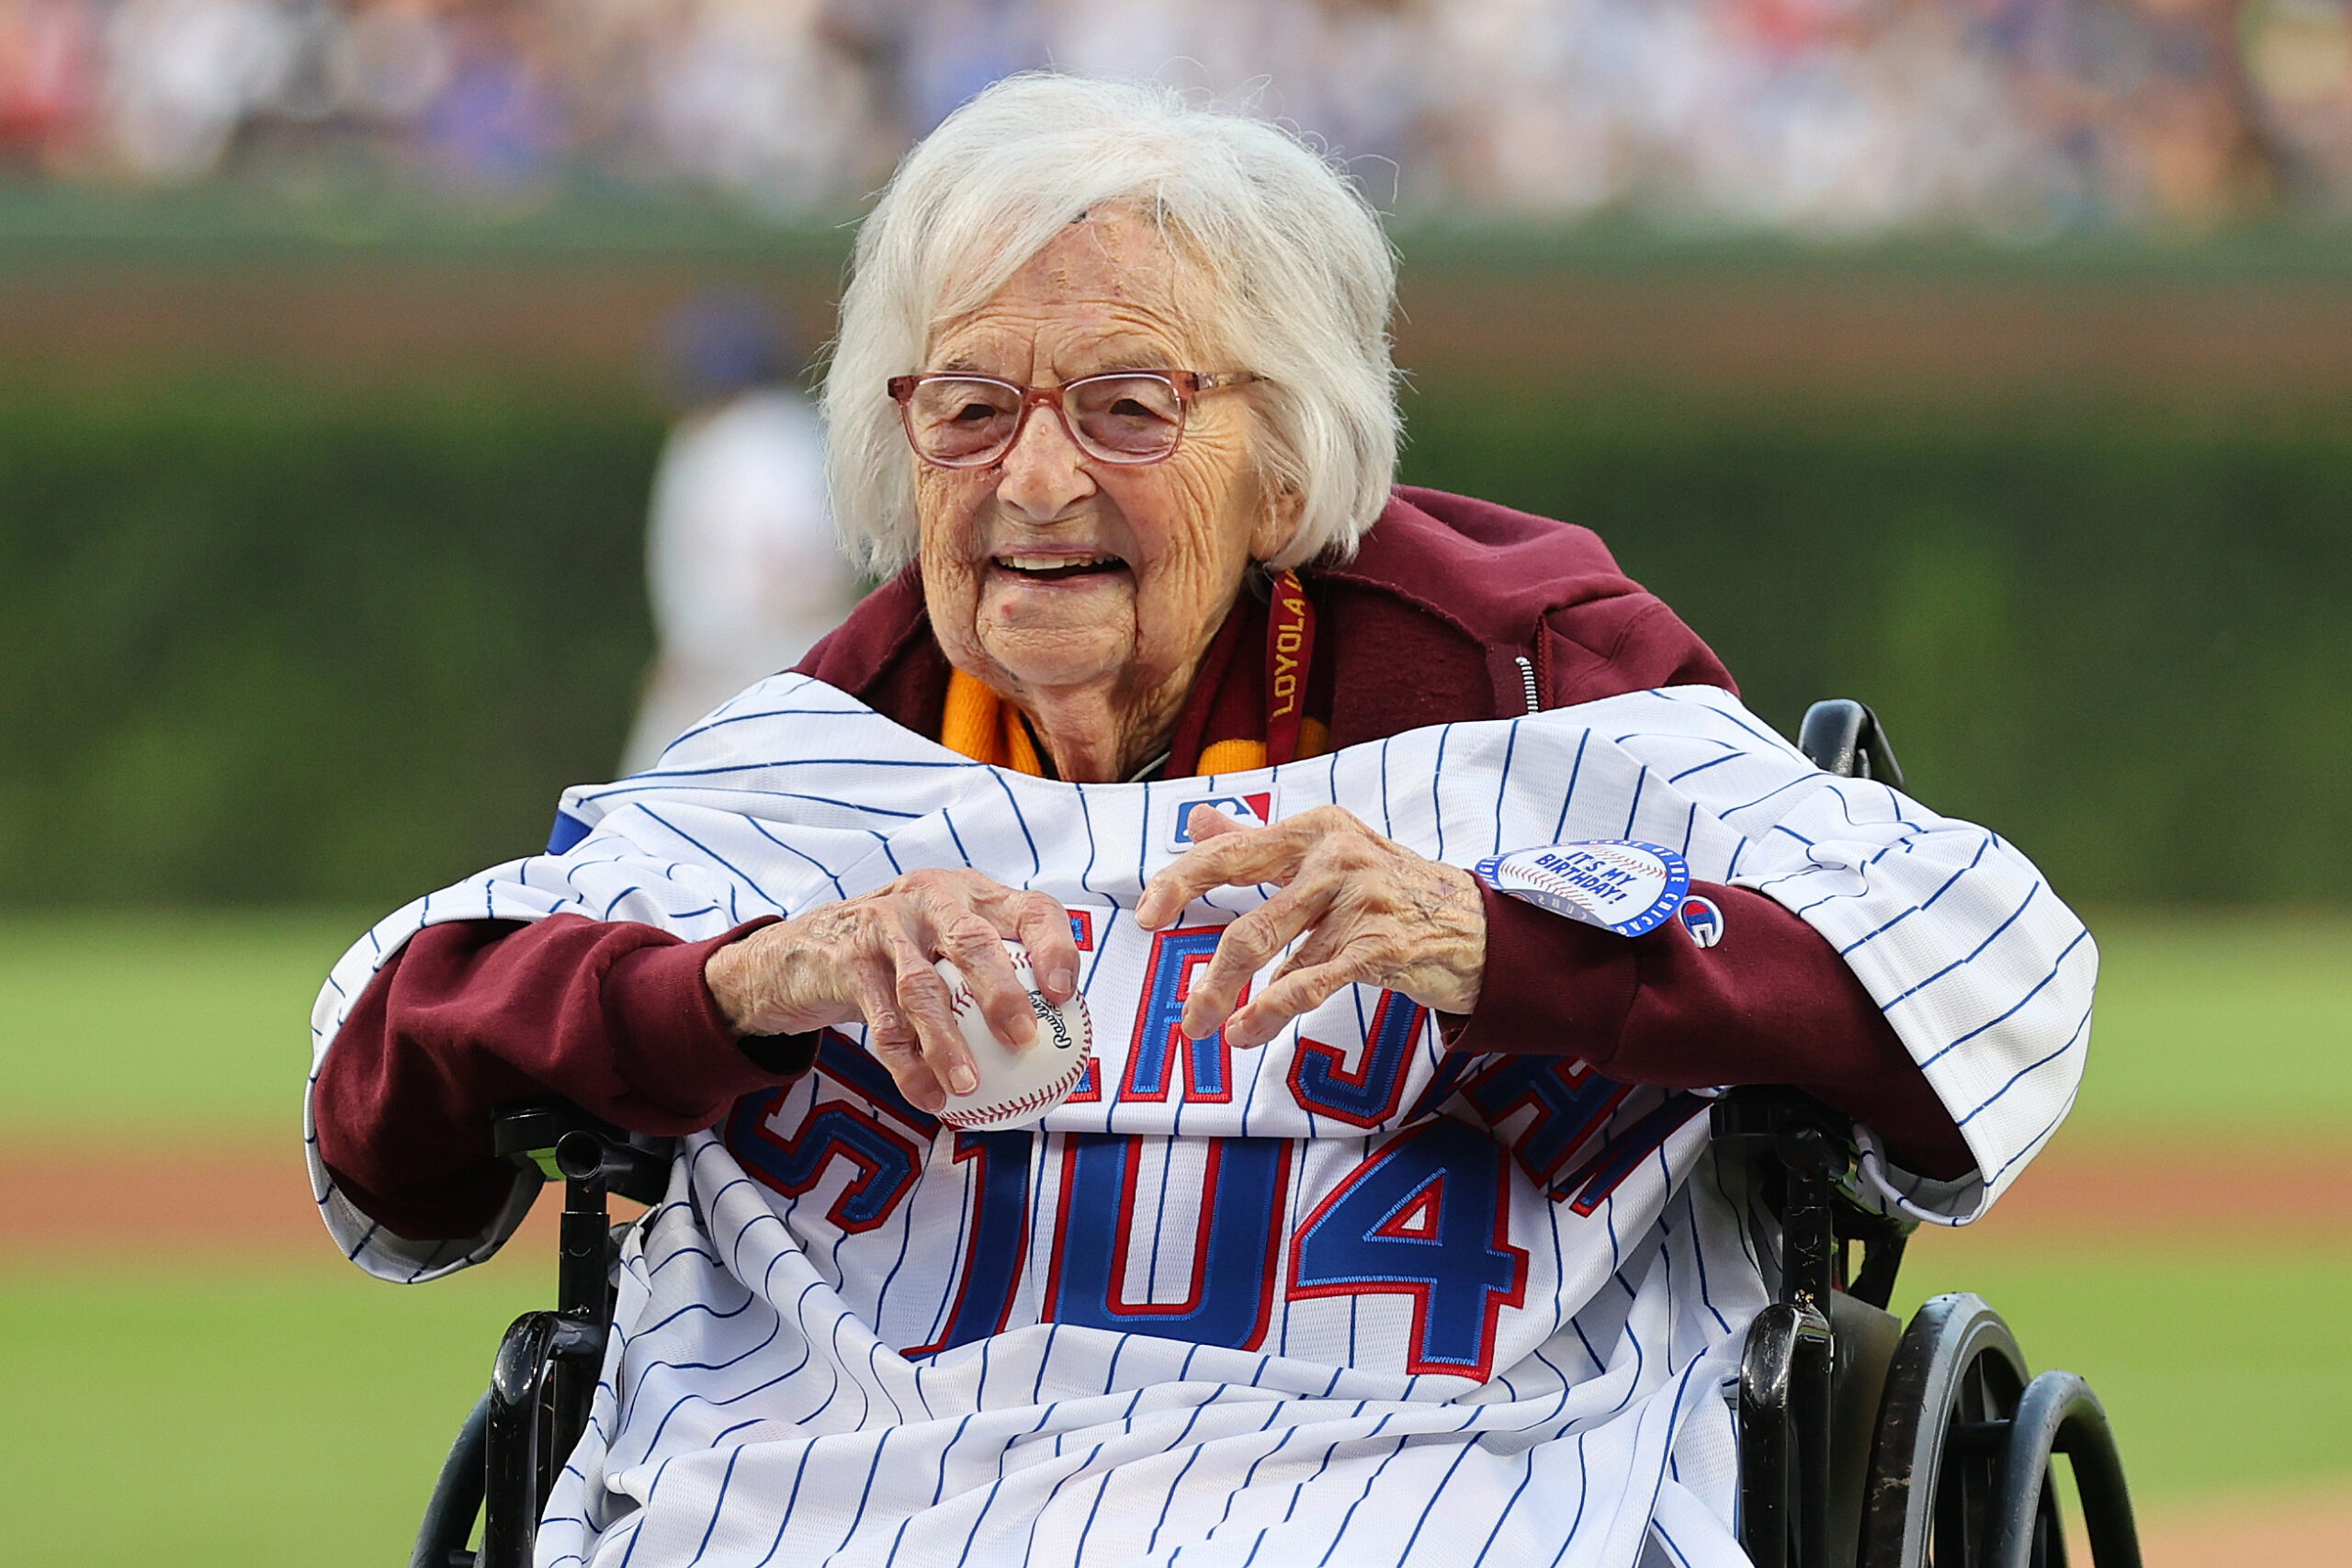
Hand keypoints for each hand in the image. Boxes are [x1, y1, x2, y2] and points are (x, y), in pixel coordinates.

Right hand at [703, 869, 1081, 1113]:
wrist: (803, 951)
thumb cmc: (897, 956)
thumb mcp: (944, 949)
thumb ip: (991, 979)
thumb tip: (1058, 1048)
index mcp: (971, 895)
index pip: (1029, 909)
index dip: (1054, 948)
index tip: (1065, 994)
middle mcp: (931, 899)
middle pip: (975, 942)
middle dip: (1002, 993)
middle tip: (1024, 1040)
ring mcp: (886, 925)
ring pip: (923, 988)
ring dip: (947, 1043)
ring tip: (967, 1086)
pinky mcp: (848, 959)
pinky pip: (882, 1021)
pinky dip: (907, 1065)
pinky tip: (927, 1097)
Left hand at [1134, 804, 1485, 1046]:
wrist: (1477, 925)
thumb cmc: (1392, 889)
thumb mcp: (1327, 852)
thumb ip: (1259, 839)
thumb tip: (1198, 820)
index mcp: (1315, 830)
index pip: (1232, 852)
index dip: (1181, 883)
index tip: (1147, 916)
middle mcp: (1336, 858)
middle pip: (1250, 917)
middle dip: (1211, 973)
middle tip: (1186, 1011)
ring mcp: (1362, 901)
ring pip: (1276, 956)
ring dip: (1234, 1000)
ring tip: (1208, 1028)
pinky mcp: (1383, 945)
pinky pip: (1311, 982)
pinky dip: (1272, 1011)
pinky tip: (1248, 1031)